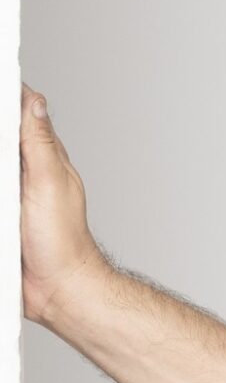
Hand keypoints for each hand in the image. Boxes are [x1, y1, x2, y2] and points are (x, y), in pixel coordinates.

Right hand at [20, 81, 110, 326]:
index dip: (3, 92)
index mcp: (39, 156)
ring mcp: (8, 192)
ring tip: (3, 181)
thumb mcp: (49, 183)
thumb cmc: (62, 241)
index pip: (15, 111)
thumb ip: (40, 142)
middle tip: (3, 162)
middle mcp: (22, 170)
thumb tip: (33, 100)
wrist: (58, 289)